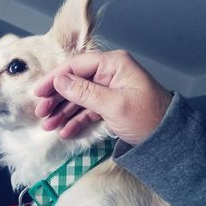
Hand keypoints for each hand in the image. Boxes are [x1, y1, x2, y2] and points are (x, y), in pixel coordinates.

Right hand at [34, 50, 171, 143]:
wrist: (167, 140)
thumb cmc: (145, 117)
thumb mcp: (114, 104)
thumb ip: (84, 92)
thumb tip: (59, 80)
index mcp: (112, 64)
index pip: (76, 66)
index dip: (55, 79)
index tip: (38, 92)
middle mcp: (108, 74)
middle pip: (74, 83)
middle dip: (57, 98)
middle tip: (41, 113)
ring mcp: (107, 90)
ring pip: (78, 98)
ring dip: (63, 112)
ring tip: (48, 125)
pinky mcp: (107, 105)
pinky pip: (87, 110)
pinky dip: (76, 120)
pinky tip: (65, 131)